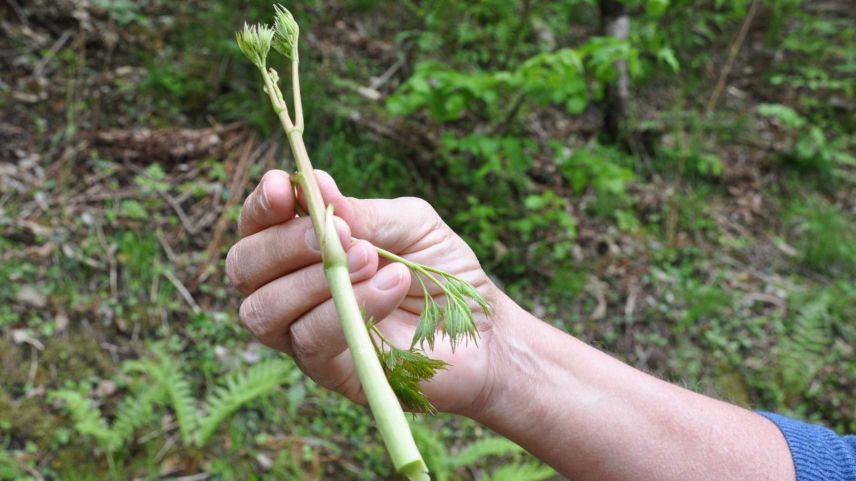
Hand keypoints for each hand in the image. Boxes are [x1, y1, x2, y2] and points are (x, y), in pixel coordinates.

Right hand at [226, 169, 502, 413]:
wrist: (484, 332)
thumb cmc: (443, 272)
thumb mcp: (412, 225)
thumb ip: (365, 212)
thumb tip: (318, 186)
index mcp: (304, 248)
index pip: (258, 225)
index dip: (262, 206)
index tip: (283, 187)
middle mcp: (292, 290)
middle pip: (244, 267)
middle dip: (283, 243)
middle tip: (340, 232)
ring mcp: (304, 333)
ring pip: (264, 309)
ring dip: (315, 278)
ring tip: (373, 259)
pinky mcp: (328, 370)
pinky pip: (311, 339)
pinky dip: (349, 306)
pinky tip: (391, 285)